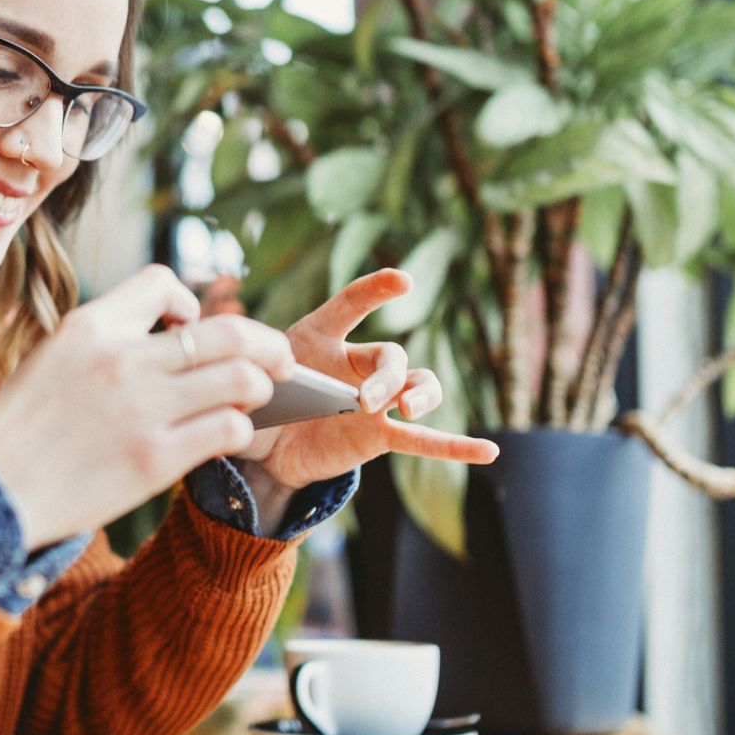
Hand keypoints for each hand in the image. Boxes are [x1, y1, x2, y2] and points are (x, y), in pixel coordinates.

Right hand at [0, 265, 294, 551]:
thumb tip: (175, 336)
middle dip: (265, 343)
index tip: (190, 329)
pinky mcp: (154, 459)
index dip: (190, 304)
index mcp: (91, 325)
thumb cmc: (22, 429)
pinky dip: (241, 427)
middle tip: (280, 358)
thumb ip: (110, 340)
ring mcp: (141, 409)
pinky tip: (229, 434)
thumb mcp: (53, 358)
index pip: (165, 283)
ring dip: (259, 386)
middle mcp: (121, 359)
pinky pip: (227, 428)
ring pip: (241, 377)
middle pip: (227, 331)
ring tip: (255, 398)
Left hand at [236, 269, 499, 490]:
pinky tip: (489, 453)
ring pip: (416, 387)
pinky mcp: (379, 436)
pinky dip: (456, 447)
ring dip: (419, 395)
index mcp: (319, 338)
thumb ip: (249, 377)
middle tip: (366, 400)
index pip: (350, 305)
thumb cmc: (256, 398)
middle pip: (391, 357)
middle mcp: (356, 364)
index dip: (375, 290)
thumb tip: (250, 384)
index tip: (402, 282)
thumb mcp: (244, 382)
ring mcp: (373, 402)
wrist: (261, 446)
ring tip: (407, 410)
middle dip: (387, 377)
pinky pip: (423, 441)